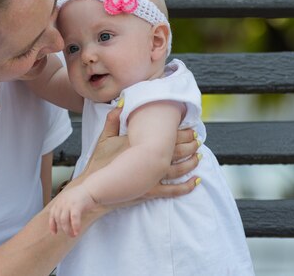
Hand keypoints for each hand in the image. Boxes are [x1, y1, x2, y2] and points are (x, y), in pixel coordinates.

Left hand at [49, 184, 97, 236]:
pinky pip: (74, 219)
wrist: (91, 189)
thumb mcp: (68, 200)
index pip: (52, 214)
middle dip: (63, 229)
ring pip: (64, 220)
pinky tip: (77, 231)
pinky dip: (75, 226)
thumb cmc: (81, 196)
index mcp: (59, 201)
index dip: (52, 225)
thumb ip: (63, 208)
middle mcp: (62, 202)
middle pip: (58, 219)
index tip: (54, 233)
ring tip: (73, 235)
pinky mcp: (77, 205)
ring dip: (67, 230)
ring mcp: (69, 204)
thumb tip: (61, 222)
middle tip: (69, 234)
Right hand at [74, 109, 199, 205]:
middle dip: (190, 144)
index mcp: (140, 145)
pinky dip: (187, 186)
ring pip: (178, 169)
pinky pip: (173, 190)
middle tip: (198, 139)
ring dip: (191, 162)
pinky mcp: (150, 192)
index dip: (182, 131)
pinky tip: (196, 181)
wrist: (94, 187)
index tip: (190, 126)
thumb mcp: (103, 138)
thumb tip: (121, 102)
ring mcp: (151, 178)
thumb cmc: (99, 163)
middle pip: (177, 151)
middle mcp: (149, 161)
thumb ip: (113, 119)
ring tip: (199, 156)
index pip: (167, 136)